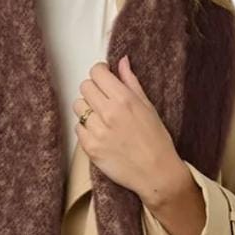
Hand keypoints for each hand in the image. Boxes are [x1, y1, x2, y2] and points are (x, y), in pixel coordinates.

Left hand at [72, 56, 203, 234]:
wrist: (156, 173)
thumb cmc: (156, 140)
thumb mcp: (147, 106)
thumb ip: (131, 82)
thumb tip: (122, 61)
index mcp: (124, 99)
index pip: (97, 72)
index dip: (100, 73)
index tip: (104, 78)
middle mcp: (109, 113)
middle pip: (84, 87)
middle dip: (93, 90)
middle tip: (103, 100)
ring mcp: (98, 131)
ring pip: (78, 107)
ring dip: (87, 110)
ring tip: (101, 119)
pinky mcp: (91, 148)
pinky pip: (78, 129)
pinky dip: (86, 130)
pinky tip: (100, 134)